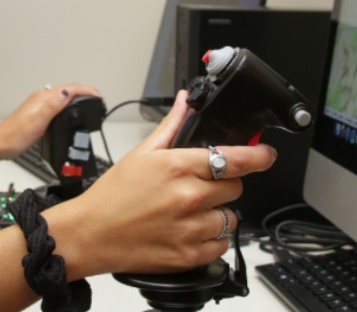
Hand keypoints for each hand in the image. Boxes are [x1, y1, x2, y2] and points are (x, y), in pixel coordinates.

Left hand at [0, 83, 101, 161]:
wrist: (1, 145)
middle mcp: (42, 99)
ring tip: (89, 104)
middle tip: (98, 100)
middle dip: (85, 93)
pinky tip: (70, 113)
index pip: (70, 88)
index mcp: (44, 98)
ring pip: (63, 97)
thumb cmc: (15, 136)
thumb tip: (67, 92)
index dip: (87, 91)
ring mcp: (40, 106)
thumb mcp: (37, 121)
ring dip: (77, 99)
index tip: (99, 96)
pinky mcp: (38, 113)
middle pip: (68, 90)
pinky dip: (68, 106)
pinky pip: (58, 105)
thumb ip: (53, 105)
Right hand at [45, 92, 277, 278]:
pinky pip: (221, 245)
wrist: (91, 234)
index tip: (266, 154)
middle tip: (200, 187)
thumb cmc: (112, 196)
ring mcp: (191, 229)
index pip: (235, 160)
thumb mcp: (141, 153)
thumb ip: (171, 126)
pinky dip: (211, 239)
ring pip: (230, 218)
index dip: (257, 155)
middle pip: (235, 188)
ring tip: (191, 212)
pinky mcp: (189, 256)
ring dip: (217, 213)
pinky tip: (189, 231)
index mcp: (178, 168)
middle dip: (223, 185)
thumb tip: (186, 101)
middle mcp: (189, 198)